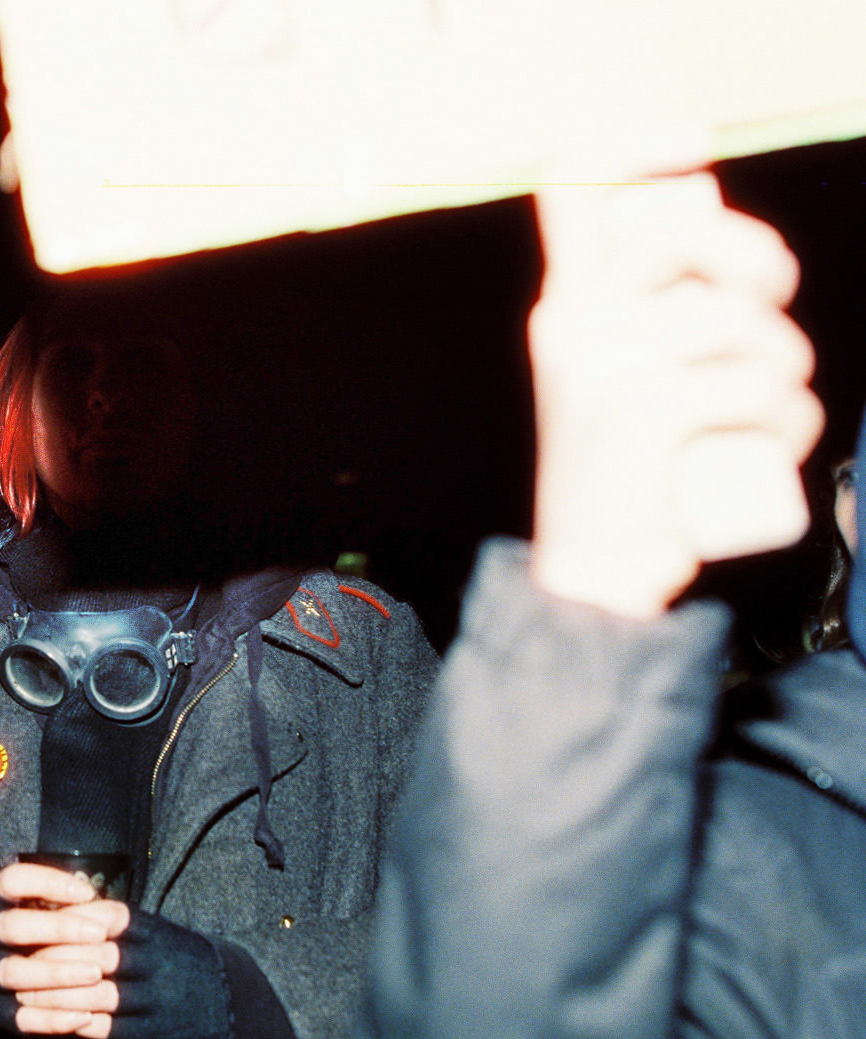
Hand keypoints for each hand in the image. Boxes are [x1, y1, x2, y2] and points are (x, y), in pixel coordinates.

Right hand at [0, 862, 112, 1036]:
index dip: (50, 883)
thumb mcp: (1, 903)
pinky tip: (85, 1016)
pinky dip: (52, 1019)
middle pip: (13, 927)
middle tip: (100, 933)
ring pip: (14, 973)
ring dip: (57, 973)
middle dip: (58, 928)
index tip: (86, 893)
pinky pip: (18, 1018)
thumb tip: (107, 907)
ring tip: (96, 972)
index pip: (12, 882)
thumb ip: (45, 900)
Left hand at [15, 906, 230, 1038]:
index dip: (64, 921)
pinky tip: (52, 1019)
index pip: (99, 918)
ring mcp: (150, 998)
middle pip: (91, 957)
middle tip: (16, 958)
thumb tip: (64, 904)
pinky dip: (76, 1023)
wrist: (228, 997)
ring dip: (54, 996)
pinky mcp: (149, 1031)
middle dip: (50, 959)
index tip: (34, 921)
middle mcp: (150, 962)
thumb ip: (115, 920)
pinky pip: (105, 1028)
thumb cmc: (178, 956)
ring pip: (93, 995)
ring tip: (23, 993)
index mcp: (149, 930)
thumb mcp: (155, 928)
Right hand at [528, 132, 822, 617]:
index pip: (570, 187)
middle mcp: (572, 322)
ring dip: (789, 362)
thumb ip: (641, 319)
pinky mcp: (640, 411)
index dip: (638, 147)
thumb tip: (732, 259)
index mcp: (563, 305)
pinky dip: (791, 415)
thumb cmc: (627, 473)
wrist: (589, 574)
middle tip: (774, 301)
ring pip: (735, 321)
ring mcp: (601, 363)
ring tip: (781, 401)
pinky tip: (783, 440)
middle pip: (683, 233)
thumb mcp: (615, 378)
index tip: (697, 150)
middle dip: (757, 256)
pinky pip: (751, 385)